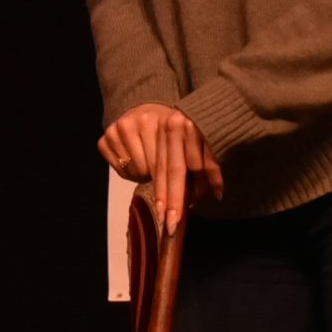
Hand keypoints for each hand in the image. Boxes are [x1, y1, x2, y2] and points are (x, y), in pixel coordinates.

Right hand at [98, 103, 223, 233]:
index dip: (181, 194)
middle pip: (162, 171)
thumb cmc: (175, 129)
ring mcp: (128, 125)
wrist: (147, 106)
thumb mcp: (196, 140)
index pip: (181, 166)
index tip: (179, 218)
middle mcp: (153, 121)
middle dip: (167, 200)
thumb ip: (208, 166)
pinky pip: (123, 167)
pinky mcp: (112, 132)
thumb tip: (219, 194)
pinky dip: (132, 173)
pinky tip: (140, 165)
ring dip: (150, 180)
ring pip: (142, 170)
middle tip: (169, 225)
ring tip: (156, 174)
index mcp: (178, 122)